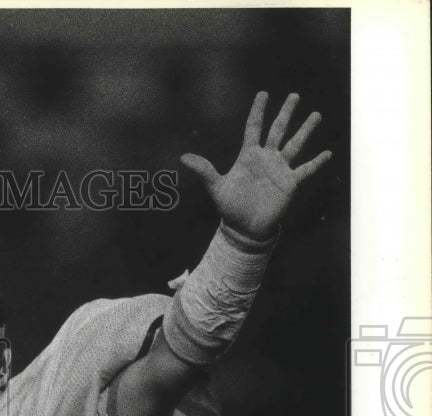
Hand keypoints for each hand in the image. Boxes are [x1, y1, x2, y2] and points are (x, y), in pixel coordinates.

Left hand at [180, 92, 331, 239]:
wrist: (244, 227)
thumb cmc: (230, 206)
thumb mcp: (216, 187)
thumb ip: (204, 171)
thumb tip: (183, 158)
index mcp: (248, 156)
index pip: (253, 128)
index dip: (258, 111)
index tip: (263, 94)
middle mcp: (266, 158)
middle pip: (278, 130)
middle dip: (286, 113)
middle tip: (294, 95)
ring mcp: (280, 169)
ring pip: (295, 144)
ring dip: (305, 130)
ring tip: (316, 114)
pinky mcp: (290, 183)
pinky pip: (305, 170)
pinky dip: (316, 162)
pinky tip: (327, 153)